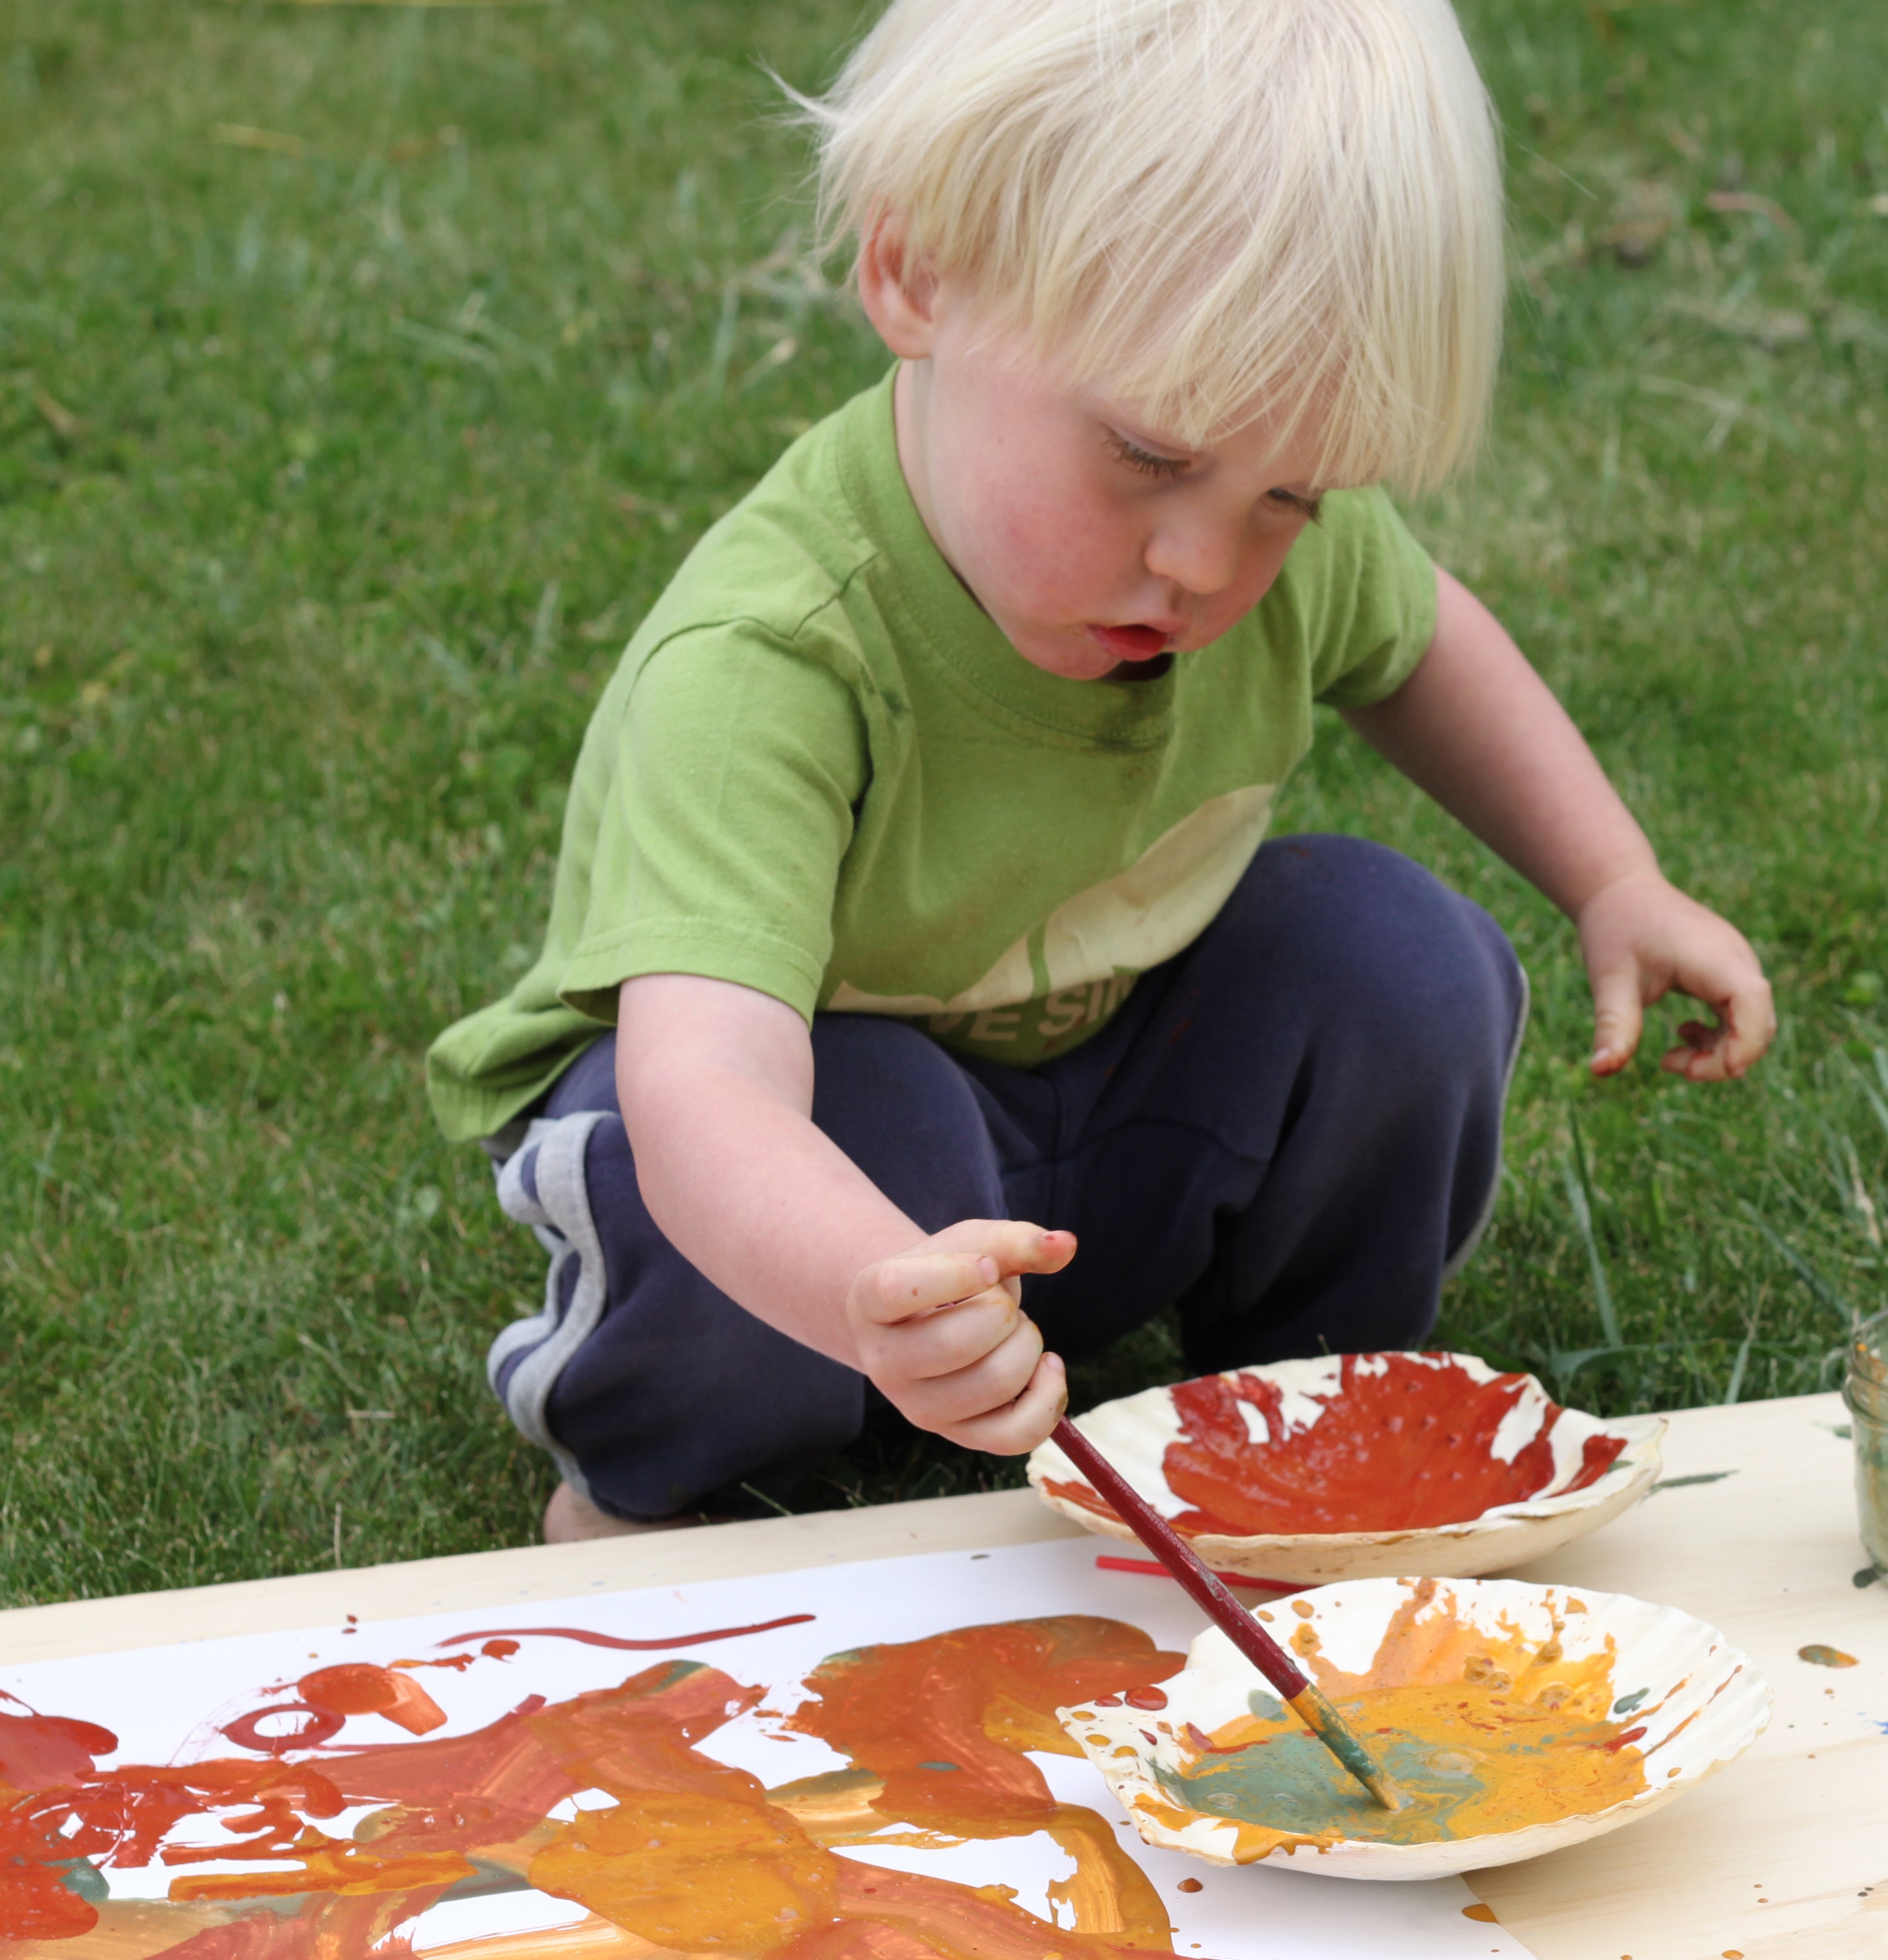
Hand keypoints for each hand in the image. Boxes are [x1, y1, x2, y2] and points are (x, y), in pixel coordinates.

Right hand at [845, 1222, 1075, 1453]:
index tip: (987, 1265)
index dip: (954, 1274)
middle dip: (1004, 1313)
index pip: (896, 1288)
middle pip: (957, 1343)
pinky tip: (1046, 1366)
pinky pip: (1016, 1435)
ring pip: (994, 1383)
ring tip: (1014, 1332)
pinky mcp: (959, 1435)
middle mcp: (882, 1362)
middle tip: (1002, 1303)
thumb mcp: (970, 1244)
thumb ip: (1014, 1240)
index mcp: (868, 1302)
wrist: (927, 1321)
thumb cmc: (948, 1274)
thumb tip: (1065, 1245)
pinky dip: (1049, 1396)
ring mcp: (917, 1407)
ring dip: (1027, 1346)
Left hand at [1578, 869, 1773, 1081]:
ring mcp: (1737, 967)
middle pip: (1759, 1022)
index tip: (1703, 1069)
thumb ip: (1613, 1025)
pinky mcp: (1729, 974)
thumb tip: (1600, 1071)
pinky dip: (1719, 1035)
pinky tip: (1684, 1031)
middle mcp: (1736, 960)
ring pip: (1753, 1023)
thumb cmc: (1615, 929)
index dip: (1743, 1041)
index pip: (1752, 999)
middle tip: (1668, 1064)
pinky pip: (1742, 1015)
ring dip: (1719, 1051)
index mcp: (1712, 956)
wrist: (1621, 890)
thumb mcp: (1610, 979)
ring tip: (1669, 1057)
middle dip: (1722, 1059)